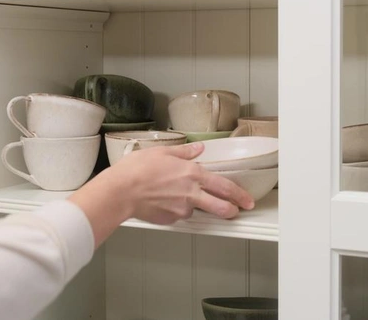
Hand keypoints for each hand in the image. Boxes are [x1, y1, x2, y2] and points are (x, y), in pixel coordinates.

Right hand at [69, 142, 254, 247]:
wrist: (120, 191)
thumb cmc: (137, 169)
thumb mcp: (162, 152)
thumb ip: (185, 152)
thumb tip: (199, 148)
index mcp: (192, 174)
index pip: (224, 186)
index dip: (239, 194)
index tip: (247, 200)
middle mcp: (191, 193)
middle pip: (221, 206)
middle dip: (233, 210)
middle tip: (238, 210)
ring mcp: (181, 209)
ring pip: (196, 210)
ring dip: (194, 206)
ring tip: (176, 196)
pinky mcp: (170, 220)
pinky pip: (178, 215)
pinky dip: (175, 209)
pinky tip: (162, 201)